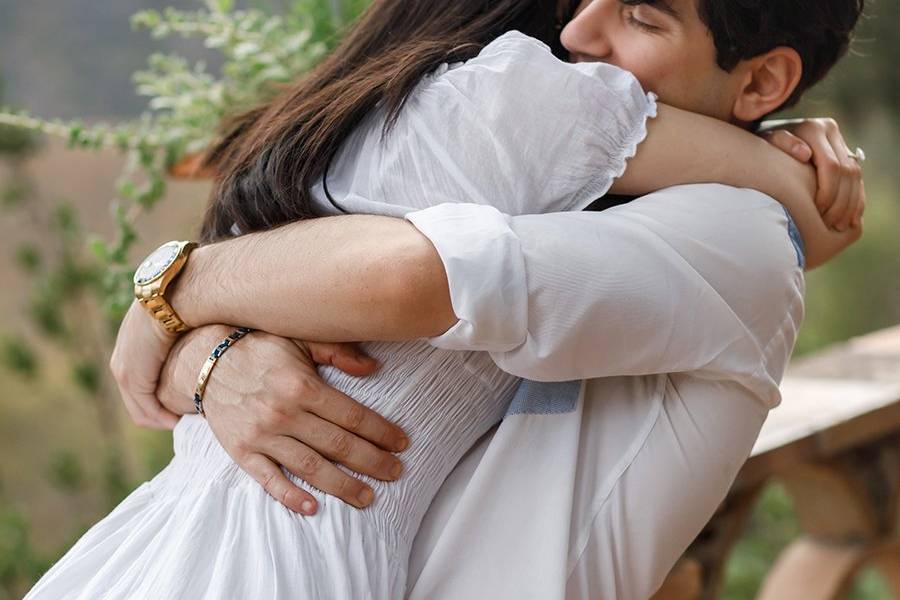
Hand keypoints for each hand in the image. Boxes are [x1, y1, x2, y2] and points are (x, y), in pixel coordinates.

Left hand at [109, 300, 180, 429]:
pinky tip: (182, 420)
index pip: (139, 383)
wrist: (171, 296)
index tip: (181, 402)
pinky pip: (147, 410)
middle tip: (185, 419)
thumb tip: (200, 336)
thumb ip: (178, 334)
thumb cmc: (181, 301)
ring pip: (141, 409)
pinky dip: (164, 419)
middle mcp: (121, 362)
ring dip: (163, 419)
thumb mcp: (175, 320)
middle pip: (137, 401)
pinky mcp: (133, 379)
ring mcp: (124, 372)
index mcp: (129, 347)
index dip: (160, 397)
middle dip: (160, 413)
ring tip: (187, 422)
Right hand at [158, 329, 408, 514]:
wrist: (204, 361)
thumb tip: (374, 368)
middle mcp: (284, 413)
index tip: (402, 444)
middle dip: (372, 462)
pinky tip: (314, 508)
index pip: (352, 415)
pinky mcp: (241, 452)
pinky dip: (291, 496)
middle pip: (338, 445)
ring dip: (343, 486)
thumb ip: (337, 351)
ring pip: (311, 468)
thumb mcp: (299, 338)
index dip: (381, 432)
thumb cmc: (260, 347)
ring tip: (367, 497)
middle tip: (395, 473)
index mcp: (302, 384)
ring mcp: (261, 436)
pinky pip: (269, 480)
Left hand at [762, 118, 865, 231]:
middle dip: (842, 202)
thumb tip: (805, 154)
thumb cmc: (759, 148)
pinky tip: (851, 218)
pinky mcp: (842, 150)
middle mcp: (830, 130)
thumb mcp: (764, 145)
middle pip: (848, 171)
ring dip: (852, 203)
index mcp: (813, 129)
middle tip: (833, 226)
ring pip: (856, 174)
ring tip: (842, 226)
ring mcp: (838, 139)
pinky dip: (855, 198)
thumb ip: (782, 145)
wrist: (763, 139)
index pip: (831, 166)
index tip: (817, 213)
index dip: (828, 192)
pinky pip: (856, 177)